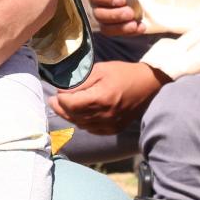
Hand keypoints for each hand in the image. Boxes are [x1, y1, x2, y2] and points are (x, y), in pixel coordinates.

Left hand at [47, 60, 165, 134]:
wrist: (146, 83)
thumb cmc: (122, 73)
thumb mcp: (99, 70)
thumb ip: (80, 82)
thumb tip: (63, 91)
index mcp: (100, 99)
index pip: (71, 105)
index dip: (60, 99)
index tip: (57, 92)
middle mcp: (104, 115)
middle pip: (74, 117)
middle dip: (61, 109)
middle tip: (53, 101)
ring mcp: (110, 124)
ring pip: (82, 125)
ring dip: (71, 116)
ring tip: (65, 107)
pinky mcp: (114, 128)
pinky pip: (92, 130)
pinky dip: (83, 123)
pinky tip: (81, 115)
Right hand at [88, 0, 142, 35]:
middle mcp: (96, 4)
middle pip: (99, 14)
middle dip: (115, 15)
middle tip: (130, 13)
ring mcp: (103, 16)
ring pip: (106, 27)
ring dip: (120, 28)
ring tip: (135, 24)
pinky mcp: (112, 25)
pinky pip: (116, 33)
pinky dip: (128, 33)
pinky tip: (141, 27)